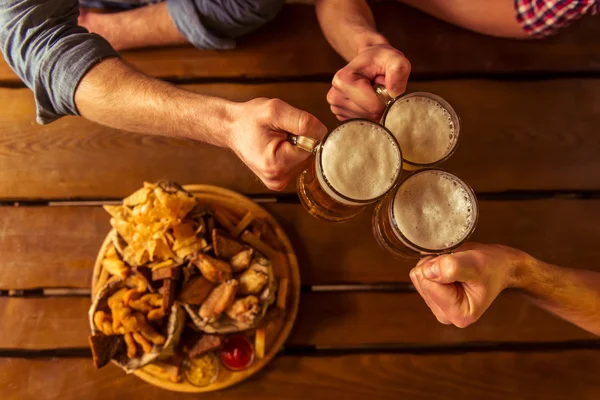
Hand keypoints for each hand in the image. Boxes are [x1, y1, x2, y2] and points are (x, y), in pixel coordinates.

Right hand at [229, 98, 327, 190]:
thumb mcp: (276, 110)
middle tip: (279, 131)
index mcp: (276, 165)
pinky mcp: (280, 180)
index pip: (311, 147)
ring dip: (296, 145)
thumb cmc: (249, 118)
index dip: (303, 132)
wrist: (231, 127)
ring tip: (276, 138)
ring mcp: (278, 182)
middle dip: (300, 139)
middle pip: (309, 155)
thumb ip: (302, 121)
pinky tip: (277, 146)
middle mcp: (278, 179)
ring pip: (305, 158)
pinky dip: (292, 151)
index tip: (285, 126)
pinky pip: (298, 162)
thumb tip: (323, 133)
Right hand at [327, 43, 410, 120]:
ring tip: (373, 91)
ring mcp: (335, 107)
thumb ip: (398, 70)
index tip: (384, 84)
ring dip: (375, 108)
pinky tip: (367, 99)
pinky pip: (362, 122)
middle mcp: (334, 95)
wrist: (369, 60)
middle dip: (380, 104)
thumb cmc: (381, 59)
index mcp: (343, 80)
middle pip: (369, 115)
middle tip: (379, 87)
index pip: (373, 106)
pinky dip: (369, 113)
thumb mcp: (395, 59)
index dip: (386, 98)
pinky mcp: (340, 115)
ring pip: (366, 121)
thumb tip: (395, 93)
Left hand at [409, 243, 532, 327]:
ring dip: (435, 266)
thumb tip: (426, 271)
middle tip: (459, 266)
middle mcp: (445, 315)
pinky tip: (450, 270)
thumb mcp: (475, 264)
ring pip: (419, 277)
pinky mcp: (433, 298)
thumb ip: (451, 268)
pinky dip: (433, 267)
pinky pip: (420, 275)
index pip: (429, 284)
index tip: (461, 267)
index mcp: (458, 314)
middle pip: (421, 281)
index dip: (441, 268)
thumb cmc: (492, 267)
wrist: (499, 266)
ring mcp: (437, 307)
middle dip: (436, 267)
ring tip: (457, 268)